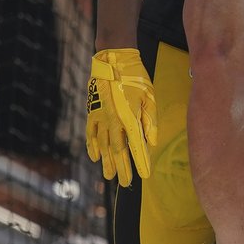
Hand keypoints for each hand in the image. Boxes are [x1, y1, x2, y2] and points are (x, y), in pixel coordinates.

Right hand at [86, 48, 157, 187]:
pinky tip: (95, 157)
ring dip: (107, 162)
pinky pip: (90, 133)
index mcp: (129, 117)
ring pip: (103, 145)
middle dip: (123, 168)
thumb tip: (152, 143)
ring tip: (110, 176)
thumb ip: (150, 121)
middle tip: (126, 183)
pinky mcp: (92, 112)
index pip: (137, 146)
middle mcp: (113, 121)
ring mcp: (100, 117)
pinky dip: (92, 146)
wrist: (113, 60)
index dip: (141, 162)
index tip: (145, 176)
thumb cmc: (135, 78)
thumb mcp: (149, 97)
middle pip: (118, 150)